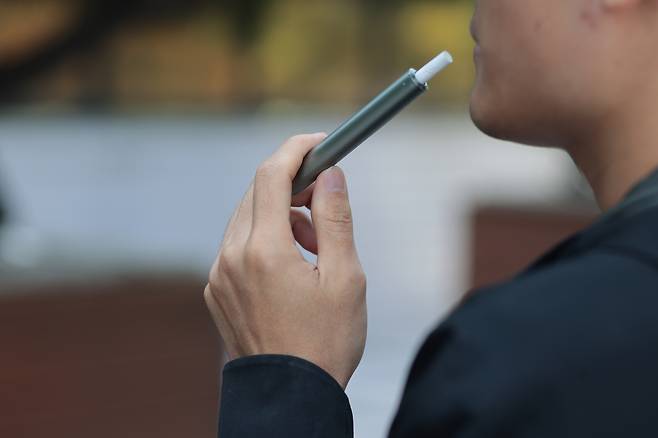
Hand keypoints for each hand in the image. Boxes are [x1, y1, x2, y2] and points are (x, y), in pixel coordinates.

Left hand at [204, 133, 366, 388]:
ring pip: (248, 219)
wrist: (289, 397)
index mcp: (263, 250)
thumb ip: (335, 218)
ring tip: (316, 246)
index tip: (320, 142)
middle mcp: (231, 257)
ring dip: (282, 215)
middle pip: (257, 193)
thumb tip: (331, 175)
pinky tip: (292, 265)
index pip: (271, 176)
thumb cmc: (325, 342)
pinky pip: (238, 246)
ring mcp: (219, 275)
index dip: (296, 150)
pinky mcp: (216, 290)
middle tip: (325, 195)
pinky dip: (265, 239)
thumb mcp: (346, 278)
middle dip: (293, 185)